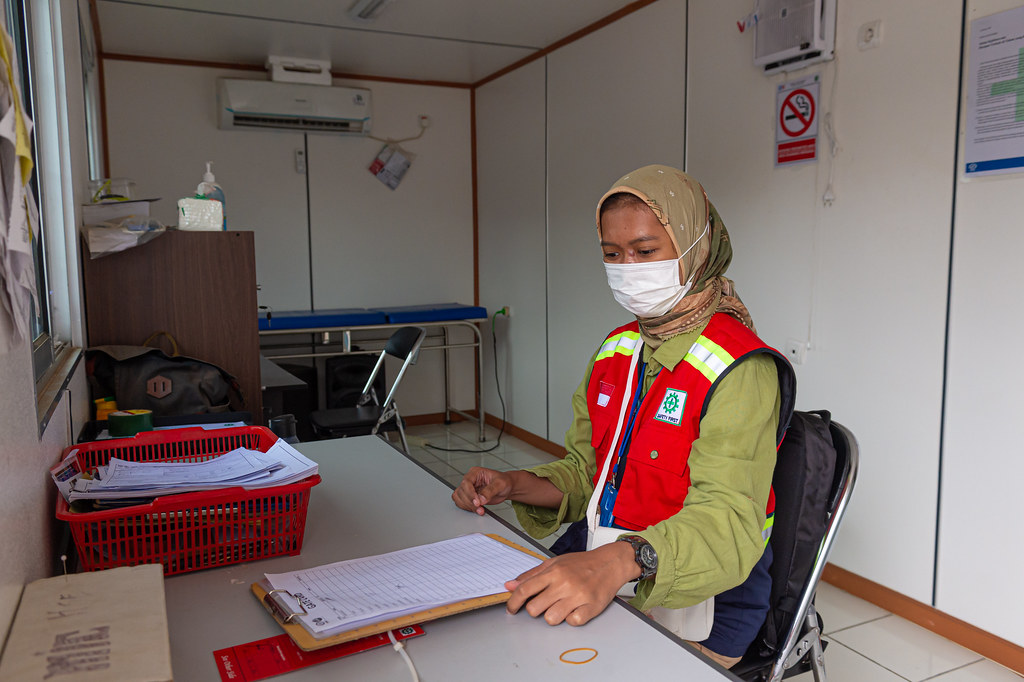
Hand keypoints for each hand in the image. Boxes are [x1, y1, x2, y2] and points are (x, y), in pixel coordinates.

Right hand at [451, 467, 513, 514]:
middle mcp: (470, 480)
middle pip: (461, 491)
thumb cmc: (504, 482)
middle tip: (480, 508)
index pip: (466, 482)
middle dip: (470, 502)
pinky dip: (467, 508)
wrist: (506, 488)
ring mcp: (469, 489)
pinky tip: (477, 509)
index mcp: (476, 473)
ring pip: (459, 497)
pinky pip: (461, 502)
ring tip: (480, 510)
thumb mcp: (500, 484)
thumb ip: (490, 491)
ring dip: (467, 506)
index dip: (470, 493)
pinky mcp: (469, 497)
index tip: (477, 502)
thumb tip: (481, 499)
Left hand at [504, 541, 640, 625]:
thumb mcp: (555, 563)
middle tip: (544, 603)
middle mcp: (565, 583)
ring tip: (561, 605)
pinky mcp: (591, 607)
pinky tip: (575, 608)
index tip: (511, 609)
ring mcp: (578, 596)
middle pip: (535, 609)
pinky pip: (572, 622)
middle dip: (535, 610)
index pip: (525, 589)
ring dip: (553, 616)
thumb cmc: (582, 563)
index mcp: (554, 571)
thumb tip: (510, 585)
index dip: (513, 602)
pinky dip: (572, 618)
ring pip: (551, 619)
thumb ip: (531, 575)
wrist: (610, 563)